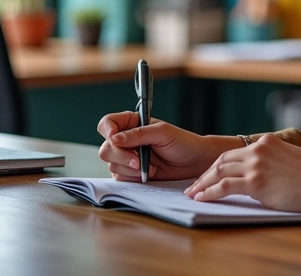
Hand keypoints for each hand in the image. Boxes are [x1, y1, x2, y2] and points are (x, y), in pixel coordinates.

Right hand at [97, 111, 240, 181]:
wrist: (194, 162)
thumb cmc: (183, 142)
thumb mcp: (163, 133)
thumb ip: (138, 134)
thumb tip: (115, 138)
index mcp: (133, 123)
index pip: (108, 123)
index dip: (107, 130)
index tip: (115, 139)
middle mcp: (127, 140)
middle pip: (106, 148)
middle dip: (121, 156)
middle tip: (138, 161)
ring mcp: (127, 157)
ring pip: (112, 165)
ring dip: (130, 168)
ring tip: (150, 167)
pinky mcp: (130, 173)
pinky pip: (119, 178)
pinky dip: (132, 177)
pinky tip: (148, 174)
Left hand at [183, 133, 300, 212]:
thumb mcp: (289, 157)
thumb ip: (272, 159)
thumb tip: (261, 172)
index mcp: (267, 141)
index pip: (234, 152)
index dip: (218, 164)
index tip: (209, 174)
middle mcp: (258, 149)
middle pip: (222, 160)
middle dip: (206, 174)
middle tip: (195, 185)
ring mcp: (256, 164)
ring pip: (219, 171)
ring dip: (203, 183)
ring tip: (194, 193)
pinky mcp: (255, 182)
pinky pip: (225, 186)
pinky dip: (210, 192)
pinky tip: (203, 198)